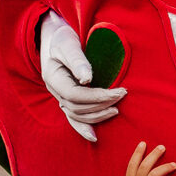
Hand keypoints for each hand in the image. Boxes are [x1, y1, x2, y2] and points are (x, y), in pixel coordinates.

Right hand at [39, 11, 125, 141]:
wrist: (54, 38)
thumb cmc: (62, 38)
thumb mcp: (68, 44)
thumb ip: (77, 60)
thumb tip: (87, 79)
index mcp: (53, 78)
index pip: (75, 95)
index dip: (97, 96)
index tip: (118, 91)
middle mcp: (55, 91)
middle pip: (78, 107)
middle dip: (101, 104)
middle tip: (121, 95)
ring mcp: (60, 97)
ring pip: (77, 115)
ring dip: (97, 115)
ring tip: (116, 110)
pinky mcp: (68, 99)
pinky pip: (74, 118)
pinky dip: (83, 128)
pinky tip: (94, 137)